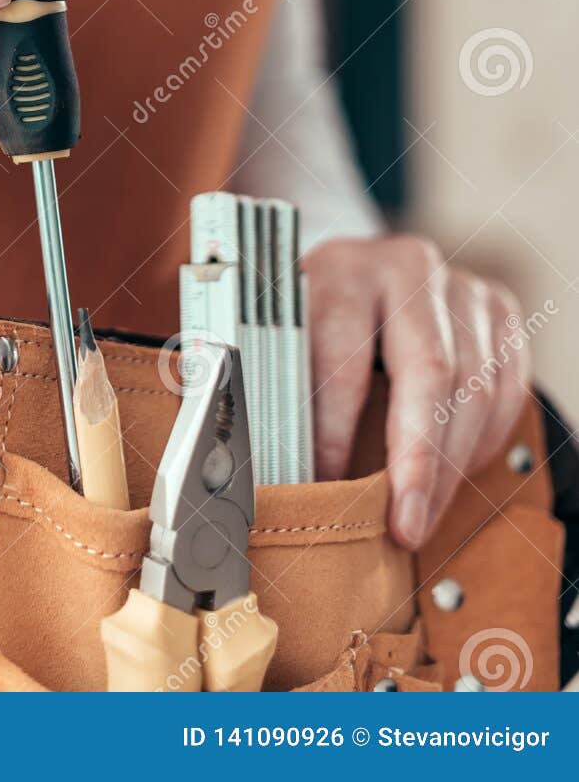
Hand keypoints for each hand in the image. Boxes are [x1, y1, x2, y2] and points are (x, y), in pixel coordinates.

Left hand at [304, 236, 529, 548]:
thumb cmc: (316, 317)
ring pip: (474, 385)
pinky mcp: (496, 306)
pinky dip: (486, 438)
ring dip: (452, 464)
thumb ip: (286, 391)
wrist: (358, 271)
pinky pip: (507, 384)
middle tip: (405, 526)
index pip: (344, 357)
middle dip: (418, 461)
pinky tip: (458, 471)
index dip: (336, 432)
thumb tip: (286, 478)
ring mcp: (458, 285)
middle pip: (428, 371)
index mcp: (341, 271)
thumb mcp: (286, 337)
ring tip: (425, 513)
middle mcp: (405, 267)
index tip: (328, 488)